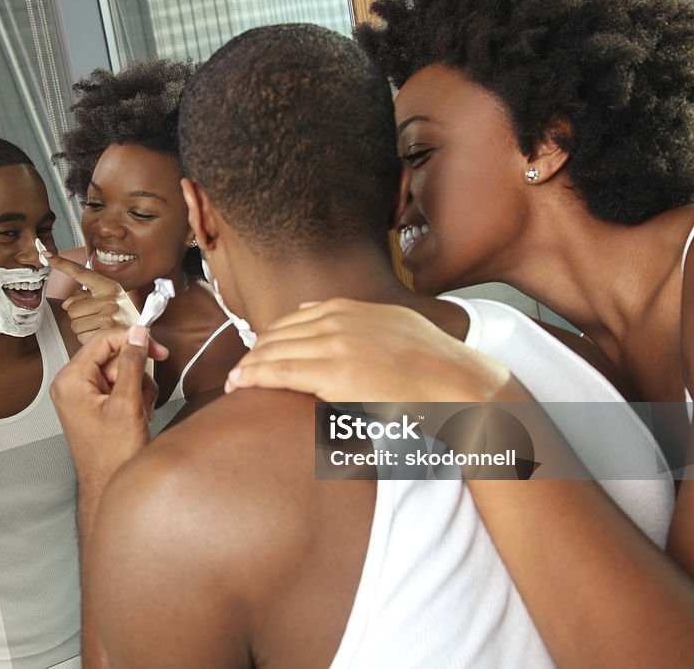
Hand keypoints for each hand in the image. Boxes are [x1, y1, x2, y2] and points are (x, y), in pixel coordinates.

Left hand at [45, 253, 140, 343]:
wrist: (145, 338)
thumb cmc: (124, 319)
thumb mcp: (109, 301)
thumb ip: (85, 298)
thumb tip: (66, 304)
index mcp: (109, 286)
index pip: (81, 273)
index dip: (62, 264)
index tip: (46, 255)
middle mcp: (110, 298)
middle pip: (71, 309)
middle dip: (79, 316)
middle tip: (97, 319)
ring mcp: (110, 315)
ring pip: (75, 324)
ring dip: (84, 329)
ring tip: (100, 328)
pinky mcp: (108, 332)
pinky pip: (82, 336)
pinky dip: (88, 339)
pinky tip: (101, 336)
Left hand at [51, 326, 168, 489]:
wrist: (110, 486)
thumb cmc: (111, 456)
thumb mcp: (126, 404)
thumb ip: (132, 363)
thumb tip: (137, 335)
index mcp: (71, 380)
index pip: (103, 340)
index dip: (132, 340)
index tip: (156, 347)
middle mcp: (72, 384)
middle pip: (113, 356)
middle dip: (136, 373)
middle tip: (143, 395)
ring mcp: (83, 395)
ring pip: (120, 371)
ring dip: (138, 387)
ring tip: (139, 411)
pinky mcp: (94, 404)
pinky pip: (120, 386)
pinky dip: (134, 397)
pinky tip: (137, 414)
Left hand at [224, 298, 526, 402]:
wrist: (459, 386)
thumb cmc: (431, 365)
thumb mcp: (392, 322)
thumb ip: (352, 315)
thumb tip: (313, 307)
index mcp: (349, 308)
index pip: (292, 319)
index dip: (270, 337)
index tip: (257, 352)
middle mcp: (337, 320)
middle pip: (277, 333)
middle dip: (254, 352)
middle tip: (237, 371)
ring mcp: (334, 344)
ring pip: (273, 352)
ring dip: (248, 366)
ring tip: (234, 381)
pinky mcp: (334, 373)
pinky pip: (280, 372)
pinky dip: (253, 376)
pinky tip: (239, 384)